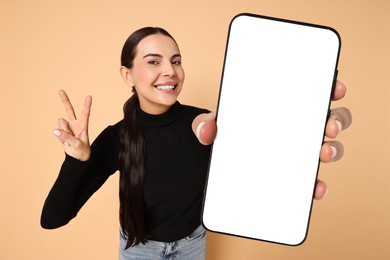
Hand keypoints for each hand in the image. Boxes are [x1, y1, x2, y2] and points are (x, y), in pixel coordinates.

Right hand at [53, 90, 91, 160]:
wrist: (77, 157)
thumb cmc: (82, 150)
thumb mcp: (76, 145)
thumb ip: (66, 137)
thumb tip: (55, 130)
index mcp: (83, 125)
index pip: (85, 113)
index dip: (87, 105)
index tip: (89, 96)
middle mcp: (75, 124)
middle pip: (69, 110)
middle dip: (65, 100)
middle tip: (60, 90)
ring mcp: (68, 127)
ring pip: (61, 123)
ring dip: (63, 131)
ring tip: (69, 139)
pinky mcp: (61, 131)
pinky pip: (57, 131)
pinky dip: (60, 137)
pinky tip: (65, 141)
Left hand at [193, 80, 351, 199]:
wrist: (219, 170)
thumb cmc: (226, 138)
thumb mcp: (214, 128)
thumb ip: (206, 124)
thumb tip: (206, 129)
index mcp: (282, 109)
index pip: (311, 94)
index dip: (329, 88)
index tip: (334, 88)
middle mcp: (296, 129)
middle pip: (329, 119)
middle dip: (336, 119)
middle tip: (328, 124)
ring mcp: (299, 153)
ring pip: (329, 147)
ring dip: (333, 149)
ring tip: (322, 152)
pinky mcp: (296, 177)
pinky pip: (313, 180)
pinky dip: (317, 184)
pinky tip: (315, 187)